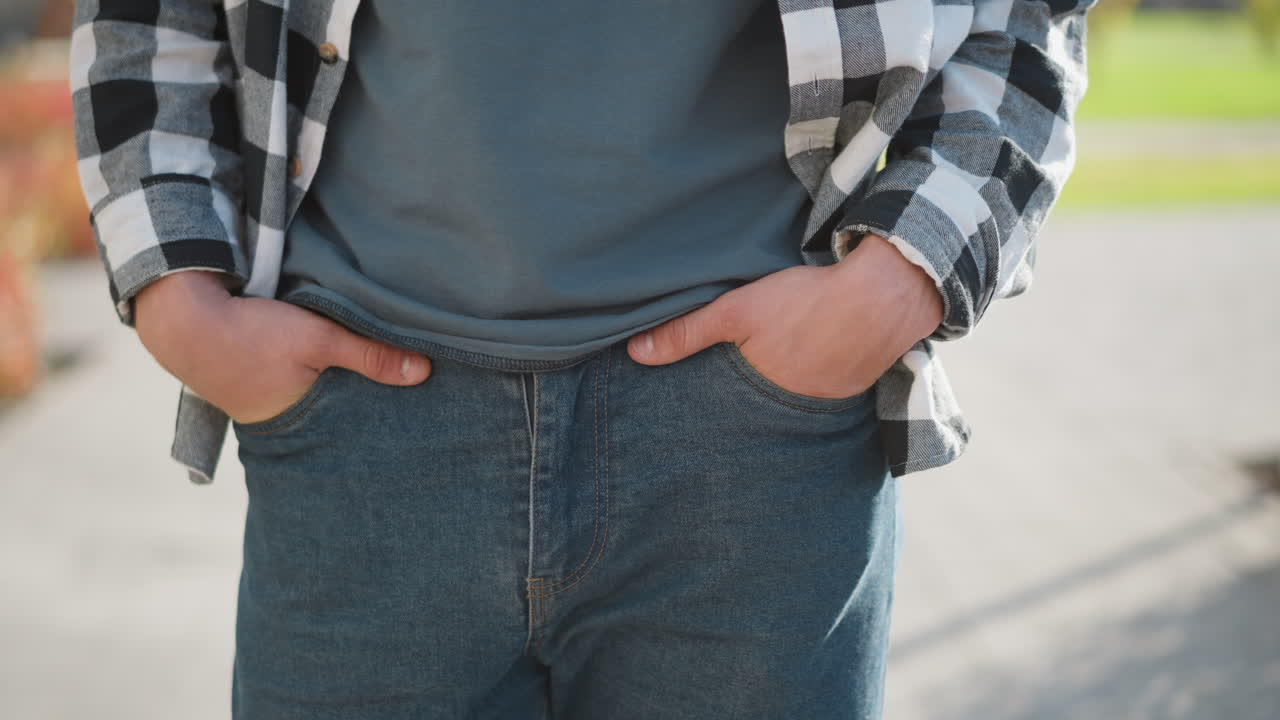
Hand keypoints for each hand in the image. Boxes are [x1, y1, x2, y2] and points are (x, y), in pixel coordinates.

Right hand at [134, 271, 431, 423]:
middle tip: (402, 394)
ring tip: (375, 374)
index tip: (413, 409)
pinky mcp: (252, 377)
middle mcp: (282, 420)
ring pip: (316, 394)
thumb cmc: (249, 332)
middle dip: (363, 403)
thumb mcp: (317, 339)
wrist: (178, 315)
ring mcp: (263, 401)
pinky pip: (295, 379)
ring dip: (336, 382)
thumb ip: (370, 355)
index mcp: (300, 422)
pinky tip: (331, 358)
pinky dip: (313, 370)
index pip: (353, 425)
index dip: (379, 414)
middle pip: (337, 412)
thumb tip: (425, 373)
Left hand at [626, 234, 942, 398]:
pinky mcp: (854, 385)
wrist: (887, 293)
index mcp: (762, 394)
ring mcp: (829, 400)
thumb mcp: (738, 311)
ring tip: (768, 369)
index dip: (710, 405)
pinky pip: (822, 388)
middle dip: (741, 402)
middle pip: (757, 408)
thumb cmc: (808, 301)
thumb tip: (635, 354)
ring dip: (779, 387)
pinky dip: (812, 376)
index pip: (724, 411)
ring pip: (790, 398)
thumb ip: (687, 332)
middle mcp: (795, 408)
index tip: (694, 405)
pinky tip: (809, 356)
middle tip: (729, 387)